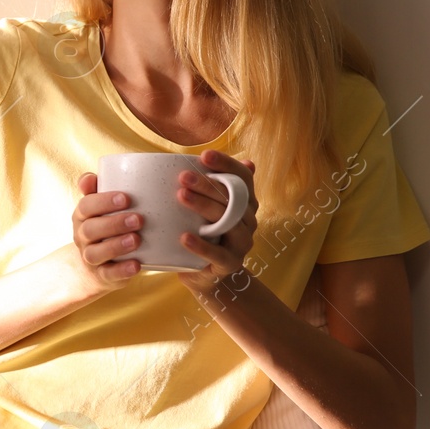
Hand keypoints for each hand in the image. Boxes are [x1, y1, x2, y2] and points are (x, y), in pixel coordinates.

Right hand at [66, 171, 143, 295]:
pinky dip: (122, 270)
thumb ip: (97, 189)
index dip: (103, 201)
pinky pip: (108, 274)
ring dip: (116, 246)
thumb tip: (90, 177)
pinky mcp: (102, 275)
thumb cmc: (106, 224)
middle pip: (90, 229)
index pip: (86, 206)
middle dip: (114, 223)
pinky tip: (137, 265)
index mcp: (82, 216)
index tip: (125, 198)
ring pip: (95, 253)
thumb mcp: (102, 206)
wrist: (99, 263)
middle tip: (138, 219)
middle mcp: (82, 236)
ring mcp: (90, 257)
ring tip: (137, 240)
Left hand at [175, 150, 258, 296]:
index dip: (226, 164)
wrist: (205, 274)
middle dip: (207, 184)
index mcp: (245, 202)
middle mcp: (249, 220)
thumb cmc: (203, 234)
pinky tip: (184, 237)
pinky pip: (218, 253)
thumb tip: (201, 154)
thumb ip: (205, 187)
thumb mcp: (203, 209)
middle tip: (183, 176)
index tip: (204, 155)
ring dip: (204, 206)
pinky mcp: (231, 263)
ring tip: (181, 196)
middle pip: (232, 197)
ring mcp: (242, 243)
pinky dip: (201, 245)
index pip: (243, 177)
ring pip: (227, 221)